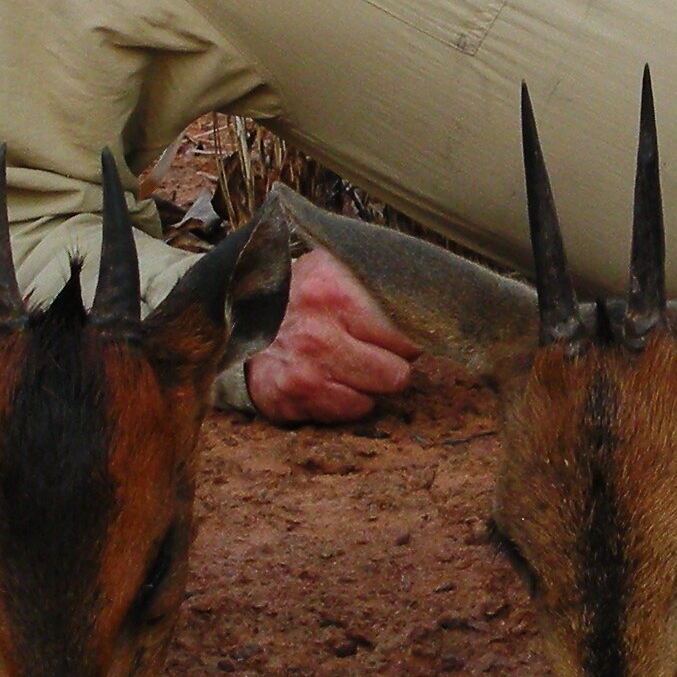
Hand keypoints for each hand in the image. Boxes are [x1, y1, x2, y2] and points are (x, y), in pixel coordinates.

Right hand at [243, 243, 419, 421]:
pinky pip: (352, 410)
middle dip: (394, 360)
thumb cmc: (301, 294)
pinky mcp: (292, 399)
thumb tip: (439, 291)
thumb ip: (379, 278)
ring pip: (380, 393)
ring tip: (352, 360)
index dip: (411, 333)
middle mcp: (318, 333)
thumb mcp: (333, 266)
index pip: (407, 329)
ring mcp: (304, 371)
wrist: (237, 320)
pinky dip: (350, 398)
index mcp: (333, 290)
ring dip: (372, 381)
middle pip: (399, 370)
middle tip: (375, 347)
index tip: (404, 330)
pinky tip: (333, 377)